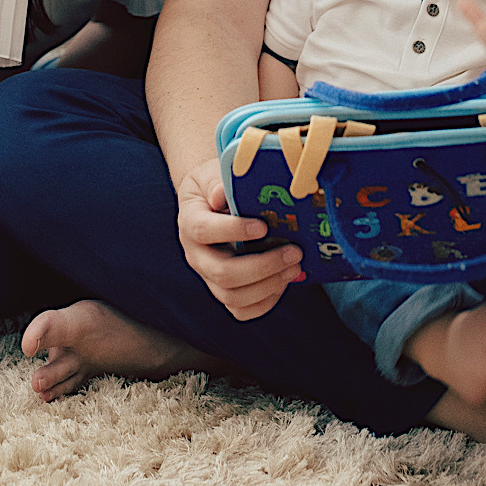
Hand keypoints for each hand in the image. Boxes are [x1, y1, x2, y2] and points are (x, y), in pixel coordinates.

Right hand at [176, 157, 303, 320]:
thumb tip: (220, 195)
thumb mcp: (211, 174)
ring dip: (268, 286)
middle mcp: (196, 255)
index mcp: (190, 222)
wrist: (209, 201)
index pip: (204, 231)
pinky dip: (265, 302)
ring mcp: (209, 277)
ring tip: (295, 267)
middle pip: (223, 274)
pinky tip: (284, 282)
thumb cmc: (214, 184)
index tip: (263, 226)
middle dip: (262, 267)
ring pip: (233, 298)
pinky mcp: (224, 291)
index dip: (233, 231)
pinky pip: (242, 310)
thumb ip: (217, 182)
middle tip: (293, 252)